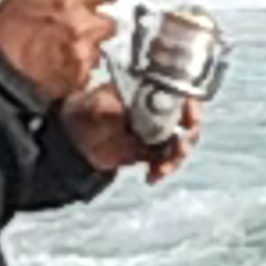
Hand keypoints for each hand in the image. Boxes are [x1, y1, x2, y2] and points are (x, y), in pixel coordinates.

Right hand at [0, 0, 119, 112]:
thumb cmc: (1, 34)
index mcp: (67, 0)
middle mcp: (81, 25)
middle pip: (109, 23)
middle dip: (94, 26)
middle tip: (72, 30)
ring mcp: (83, 53)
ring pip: (98, 49)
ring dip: (84, 50)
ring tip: (57, 52)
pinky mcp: (80, 77)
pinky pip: (88, 71)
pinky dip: (76, 70)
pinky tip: (55, 68)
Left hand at [55, 81, 197, 187]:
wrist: (74, 141)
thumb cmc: (83, 113)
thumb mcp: (94, 108)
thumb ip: (110, 109)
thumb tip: (123, 113)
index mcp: (147, 87)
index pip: (180, 90)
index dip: (191, 104)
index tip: (190, 120)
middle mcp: (158, 105)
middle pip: (188, 118)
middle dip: (187, 138)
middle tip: (176, 151)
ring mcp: (157, 128)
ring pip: (182, 141)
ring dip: (176, 157)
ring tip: (160, 171)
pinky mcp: (153, 148)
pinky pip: (168, 158)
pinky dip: (164, 168)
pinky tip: (151, 177)